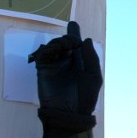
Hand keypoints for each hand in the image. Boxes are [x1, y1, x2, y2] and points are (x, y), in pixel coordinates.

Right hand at [29, 21, 101, 137]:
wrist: (69, 113)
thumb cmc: (85, 97)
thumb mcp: (94, 77)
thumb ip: (91, 58)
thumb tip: (85, 39)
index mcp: (81, 62)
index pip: (77, 44)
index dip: (74, 33)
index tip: (73, 24)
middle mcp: (67, 62)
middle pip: (64, 42)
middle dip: (67, 39)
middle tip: (70, 44)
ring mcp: (55, 65)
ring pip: (53, 46)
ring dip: (58, 43)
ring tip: (63, 49)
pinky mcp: (43, 70)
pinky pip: (43, 55)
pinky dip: (47, 49)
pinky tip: (53, 51)